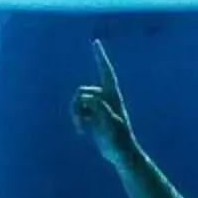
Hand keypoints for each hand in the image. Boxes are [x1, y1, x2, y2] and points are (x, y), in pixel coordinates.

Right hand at [71, 41, 137, 164]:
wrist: (121, 154)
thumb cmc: (120, 139)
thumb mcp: (111, 124)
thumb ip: (101, 109)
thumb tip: (90, 99)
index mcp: (113, 96)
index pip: (106, 72)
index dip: (100, 58)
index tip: (96, 43)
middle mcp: (105, 99)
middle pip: (83, 92)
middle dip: (78, 104)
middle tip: (81, 121)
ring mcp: (97, 108)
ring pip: (77, 102)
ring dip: (76, 113)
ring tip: (81, 127)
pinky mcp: (92, 117)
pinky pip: (77, 112)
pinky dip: (77, 120)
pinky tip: (83, 132)